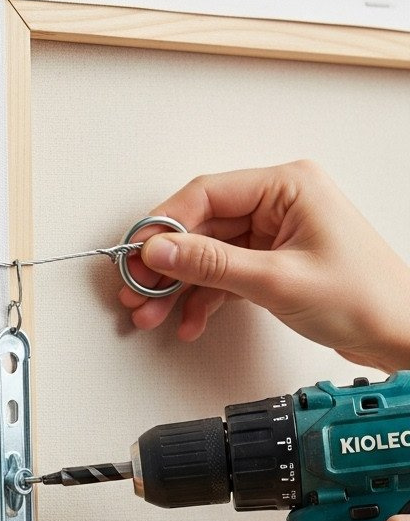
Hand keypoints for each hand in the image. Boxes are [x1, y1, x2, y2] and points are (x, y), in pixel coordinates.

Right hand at [119, 160, 409, 371]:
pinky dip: (206, 298)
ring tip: (152, 313)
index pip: (207, 194)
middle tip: (137, 289)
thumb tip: (164, 250)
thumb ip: (213, 264)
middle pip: (203, 225)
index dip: (165, 225)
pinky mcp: (276, 262)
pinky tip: (190, 320)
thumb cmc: (365, 298)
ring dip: (181, 285)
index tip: (138, 254)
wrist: (399, 334)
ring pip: (210, 253)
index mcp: (288, 186)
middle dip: (167, 263)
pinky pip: (227, 274)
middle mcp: (280, 202)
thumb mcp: (278, 281)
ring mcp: (277, 233)